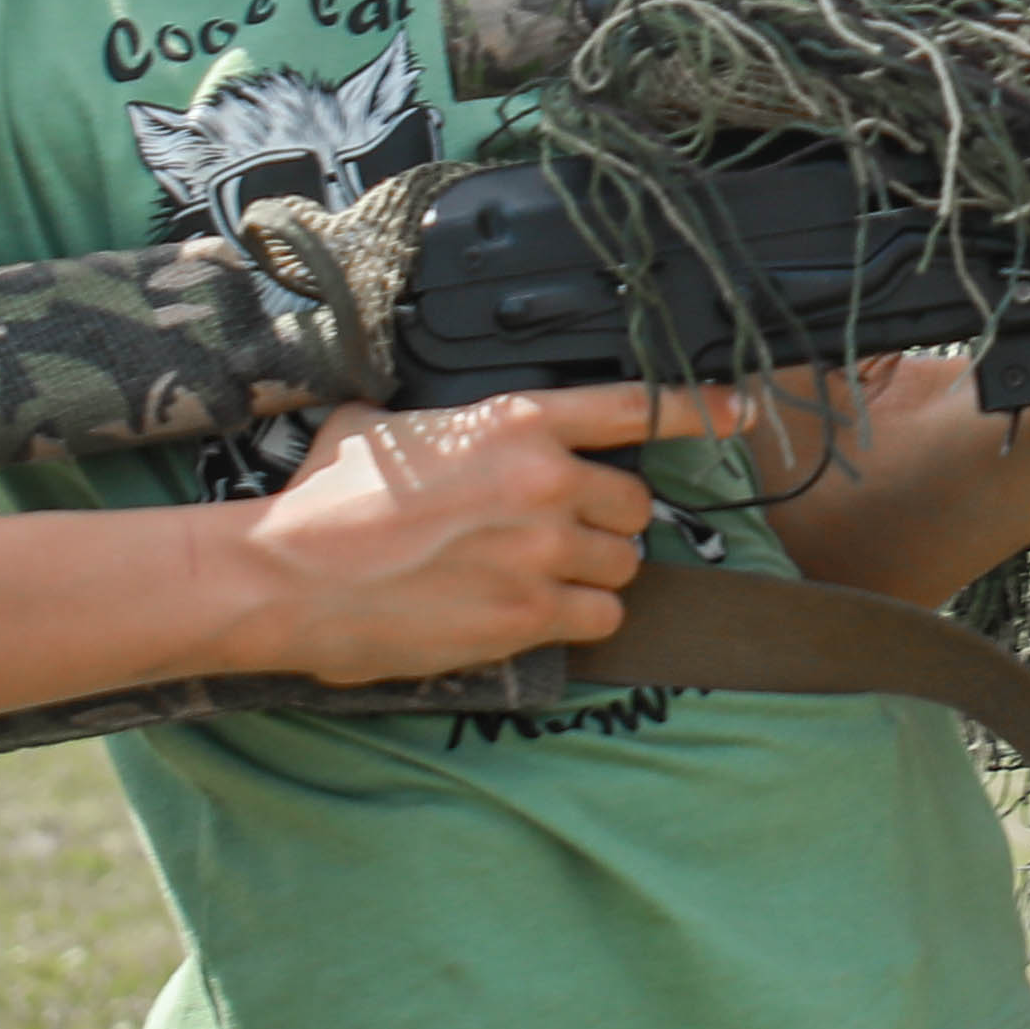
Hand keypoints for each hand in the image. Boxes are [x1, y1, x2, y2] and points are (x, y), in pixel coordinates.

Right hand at [221, 380, 744, 684]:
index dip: (698, 408)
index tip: (744, 409)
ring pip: (623, 566)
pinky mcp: (525, 618)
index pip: (635, 407)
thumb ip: (446, 421)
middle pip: (635, 506)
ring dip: (593, 575)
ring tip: (535, 578)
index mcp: (516, 421)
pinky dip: (580, 621)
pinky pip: (599, 620)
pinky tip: (533, 614)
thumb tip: (442, 422)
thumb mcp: (385, 423)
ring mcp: (540, 553)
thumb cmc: (326, 498)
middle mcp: (544, 482)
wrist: (286, 575)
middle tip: (550, 535)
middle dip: (604, 523)